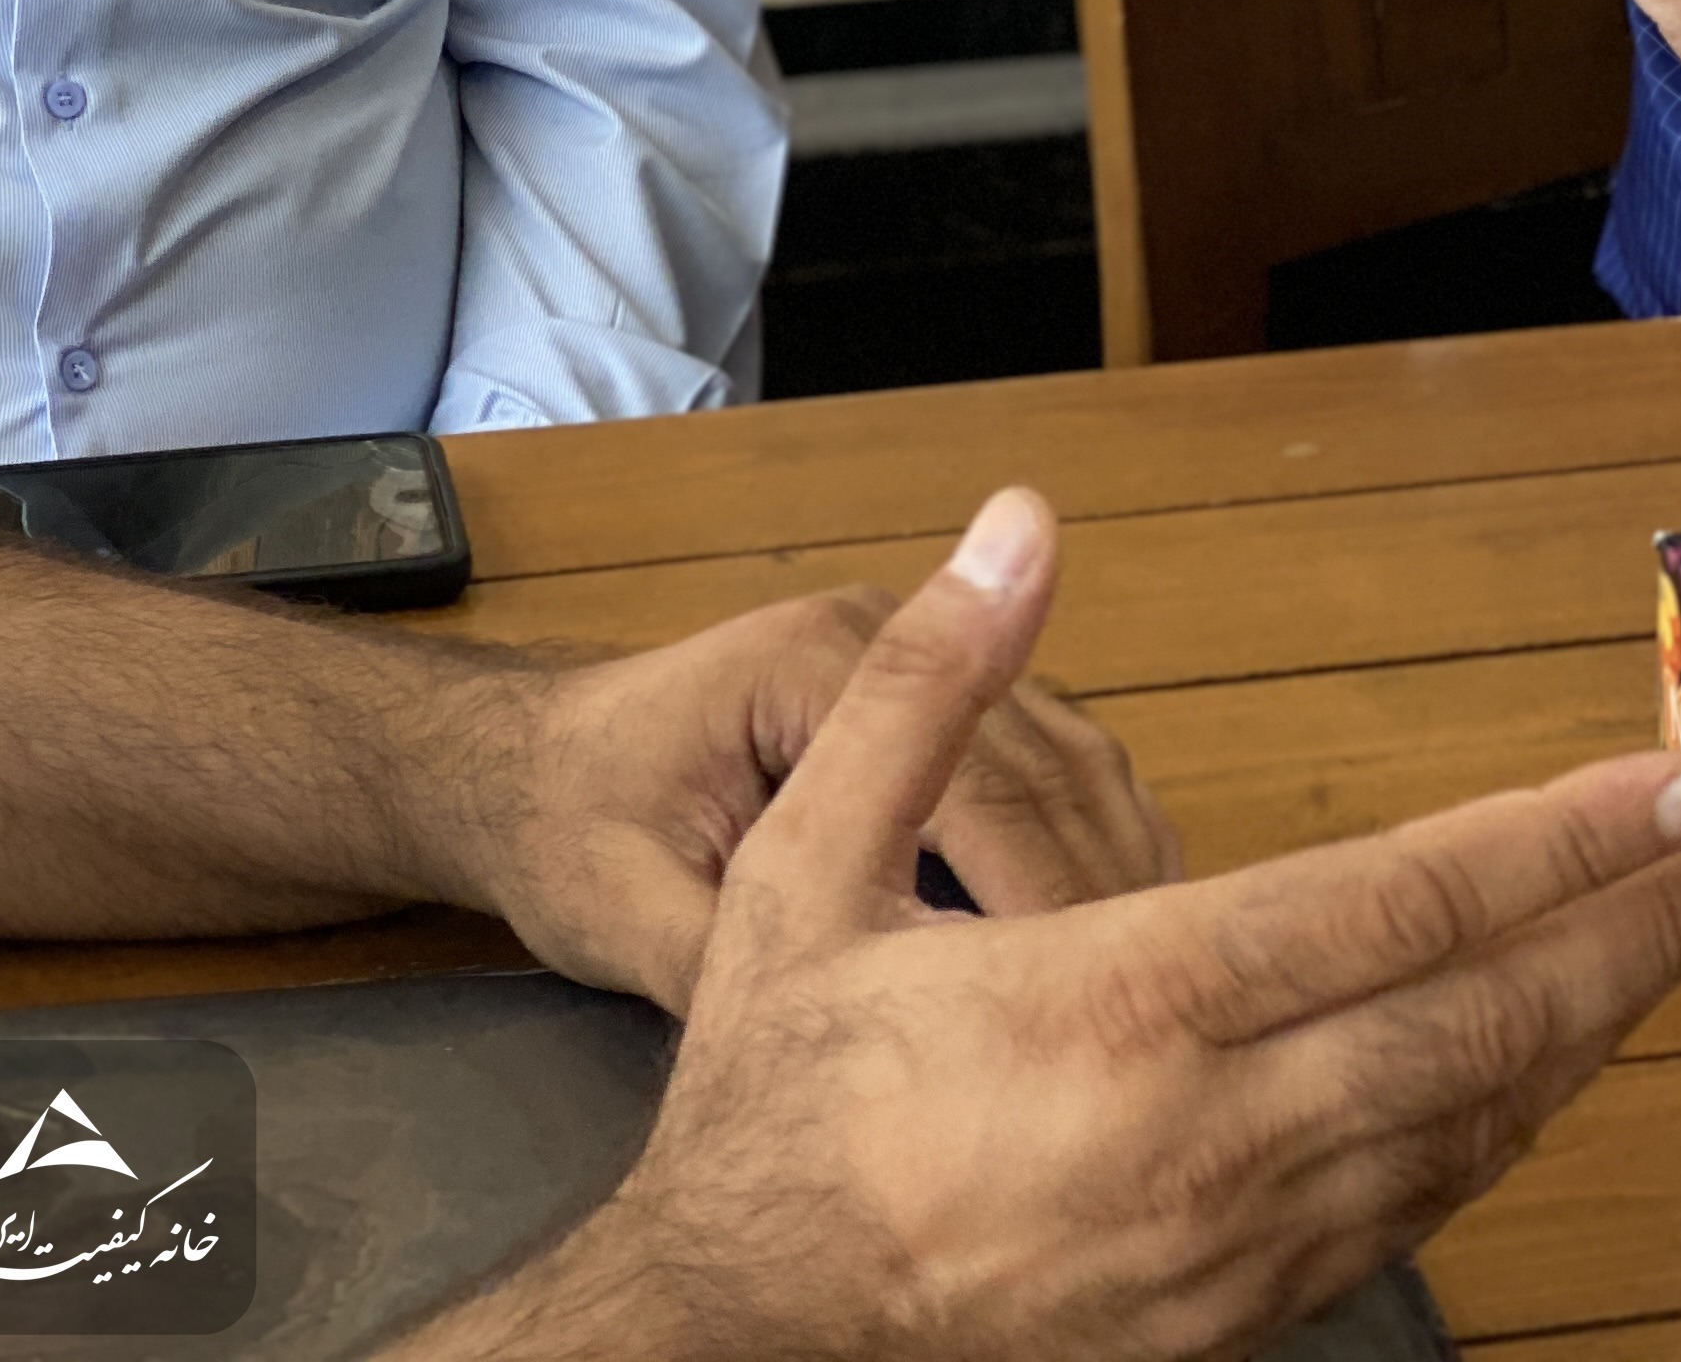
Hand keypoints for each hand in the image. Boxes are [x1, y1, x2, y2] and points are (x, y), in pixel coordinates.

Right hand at [430, 490, 1680, 1361]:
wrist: (737, 1330)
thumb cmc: (776, 1092)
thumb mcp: (802, 865)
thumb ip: (924, 684)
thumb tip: (1015, 522)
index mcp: (1125, 1008)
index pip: (1398, 908)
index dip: (1551, 842)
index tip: (1667, 785)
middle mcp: (1213, 1137)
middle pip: (1482, 1021)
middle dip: (1636, 933)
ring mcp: (1238, 1246)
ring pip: (1471, 1127)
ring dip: (1594, 1025)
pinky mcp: (1238, 1316)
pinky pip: (1417, 1207)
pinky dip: (1508, 1121)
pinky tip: (1547, 1061)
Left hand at [441, 578, 1178, 1013]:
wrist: (524, 769)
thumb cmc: (569, 833)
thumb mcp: (635, 917)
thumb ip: (749, 965)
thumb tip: (886, 1045)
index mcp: (816, 664)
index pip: (980, 780)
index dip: (1047, 905)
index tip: (1093, 1016)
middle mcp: (879, 635)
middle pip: (1045, 760)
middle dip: (1105, 894)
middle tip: (1156, 1021)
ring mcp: (905, 657)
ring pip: (1066, 755)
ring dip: (1114, 867)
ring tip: (1155, 995)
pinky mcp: (920, 704)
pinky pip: (1040, 768)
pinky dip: (1085, 850)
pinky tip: (1112, 949)